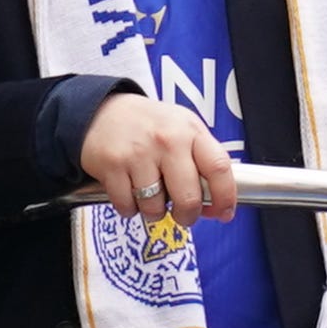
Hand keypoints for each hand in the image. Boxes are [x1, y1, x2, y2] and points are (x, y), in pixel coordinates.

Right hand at [78, 94, 237, 222]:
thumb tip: (215, 202)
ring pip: (155, 207)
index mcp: (191, 131)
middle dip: (188, 216)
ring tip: (151, 197)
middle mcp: (168, 141)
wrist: (101, 111)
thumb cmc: (148, 124)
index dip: (225, 197)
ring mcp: (139, 153)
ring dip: (155, 212)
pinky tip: (130, 193)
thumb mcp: (183, 128)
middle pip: (189, 197)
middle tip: (184, 215)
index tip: (224, 212)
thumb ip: (201, 160)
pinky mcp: (113, 165)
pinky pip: (127, 206)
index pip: (219, 168)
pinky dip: (129, 208)